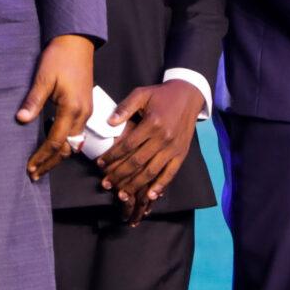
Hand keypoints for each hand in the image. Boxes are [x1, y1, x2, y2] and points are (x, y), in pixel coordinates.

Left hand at [20, 34, 95, 179]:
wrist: (77, 42)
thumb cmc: (59, 57)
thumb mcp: (43, 78)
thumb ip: (33, 101)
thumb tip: (21, 121)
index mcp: (72, 108)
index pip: (55, 141)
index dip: (42, 156)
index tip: (30, 167)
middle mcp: (83, 113)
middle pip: (67, 148)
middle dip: (51, 162)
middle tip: (35, 174)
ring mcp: (86, 110)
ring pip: (74, 142)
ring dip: (59, 155)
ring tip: (44, 164)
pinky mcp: (85, 106)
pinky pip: (77, 132)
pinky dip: (66, 143)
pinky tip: (55, 145)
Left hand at [97, 80, 205, 219]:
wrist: (189, 95)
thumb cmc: (162, 95)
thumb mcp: (142, 94)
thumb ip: (125, 108)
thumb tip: (110, 122)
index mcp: (153, 123)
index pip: (128, 145)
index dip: (112, 156)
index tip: (100, 163)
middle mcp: (164, 138)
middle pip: (138, 162)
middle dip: (119, 174)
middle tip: (106, 183)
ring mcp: (174, 148)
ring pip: (152, 171)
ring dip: (135, 184)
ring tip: (121, 193)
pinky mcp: (182, 153)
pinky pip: (171, 173)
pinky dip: (160, 186)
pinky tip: (150, 195)